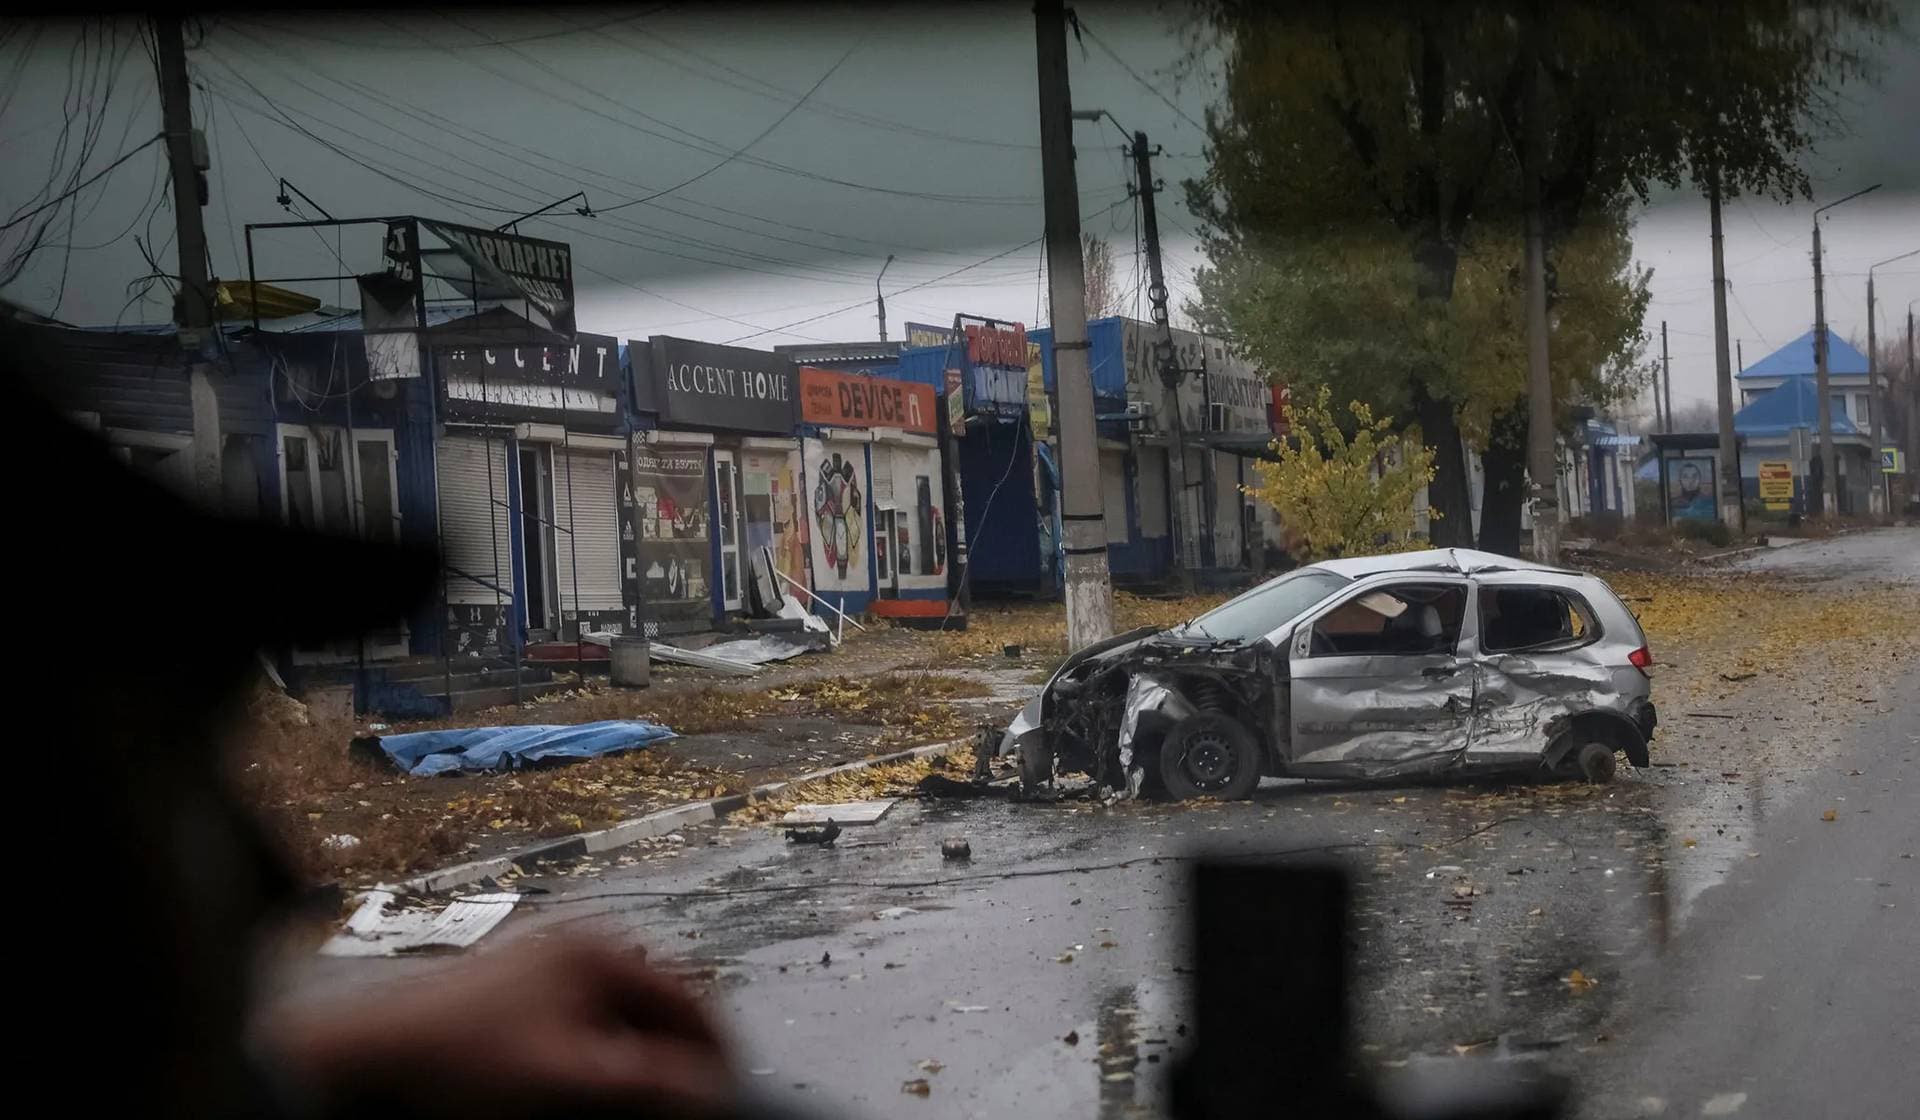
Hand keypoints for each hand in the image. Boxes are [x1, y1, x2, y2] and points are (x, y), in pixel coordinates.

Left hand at [263, 935, 735, 1117]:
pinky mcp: (527, 981)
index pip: (692, 1000)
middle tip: (686, 1106)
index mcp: (603, 948)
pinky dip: (605, 1052)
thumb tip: (715, 1089)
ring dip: (641, 1059)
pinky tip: (595, 1087)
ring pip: (626, 1017)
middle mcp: (584, 941)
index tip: (731, 1091)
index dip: (718, 1053)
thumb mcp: (570, 1077)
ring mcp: (553, 958)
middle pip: (660, 1008)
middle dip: (676, 1058)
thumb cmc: (465, 1057)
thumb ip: (649, 1083)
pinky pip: (591, 1019)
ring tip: (641, 1103)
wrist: (376, 1050)